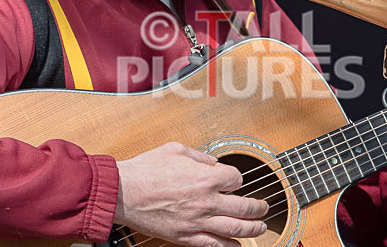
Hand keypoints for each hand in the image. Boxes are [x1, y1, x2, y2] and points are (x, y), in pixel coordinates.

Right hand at [114, 142, 267, 246]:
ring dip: (253, 229)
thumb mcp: (176, 149)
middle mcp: (206, 201)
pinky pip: (214, 246)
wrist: (123, 192)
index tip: (234, 180)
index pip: (237, 179)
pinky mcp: (185, 236)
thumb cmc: (145, 169)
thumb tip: (212, 162)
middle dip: (259, 207)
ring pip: (236, 229)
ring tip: (260, 227)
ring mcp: (197, 221)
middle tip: (263, 207)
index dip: (238, 178)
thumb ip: (200, 155)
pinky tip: (237, 246)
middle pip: (245, 207)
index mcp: (206, 177)